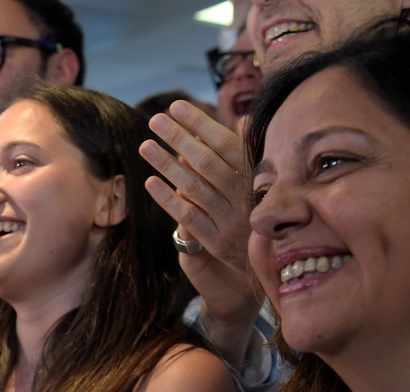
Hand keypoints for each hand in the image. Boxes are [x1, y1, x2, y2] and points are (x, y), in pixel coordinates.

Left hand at [140, 101, 249, 272]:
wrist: (268, 262)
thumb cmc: (259, 212)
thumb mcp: (262, 183)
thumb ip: (247, 154)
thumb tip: (242, 119)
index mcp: (256, 177)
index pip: (226, 143)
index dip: (200, 123)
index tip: (176, 106)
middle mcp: (243, 196)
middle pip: (206, 162)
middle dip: (179, 138)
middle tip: (155, 120)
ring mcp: (229, 220)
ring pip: (194, 187)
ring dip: (167, 165)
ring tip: (145, 145)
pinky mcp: (215, 242)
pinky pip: (188, 216)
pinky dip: (169, 199)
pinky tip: (150, 182)